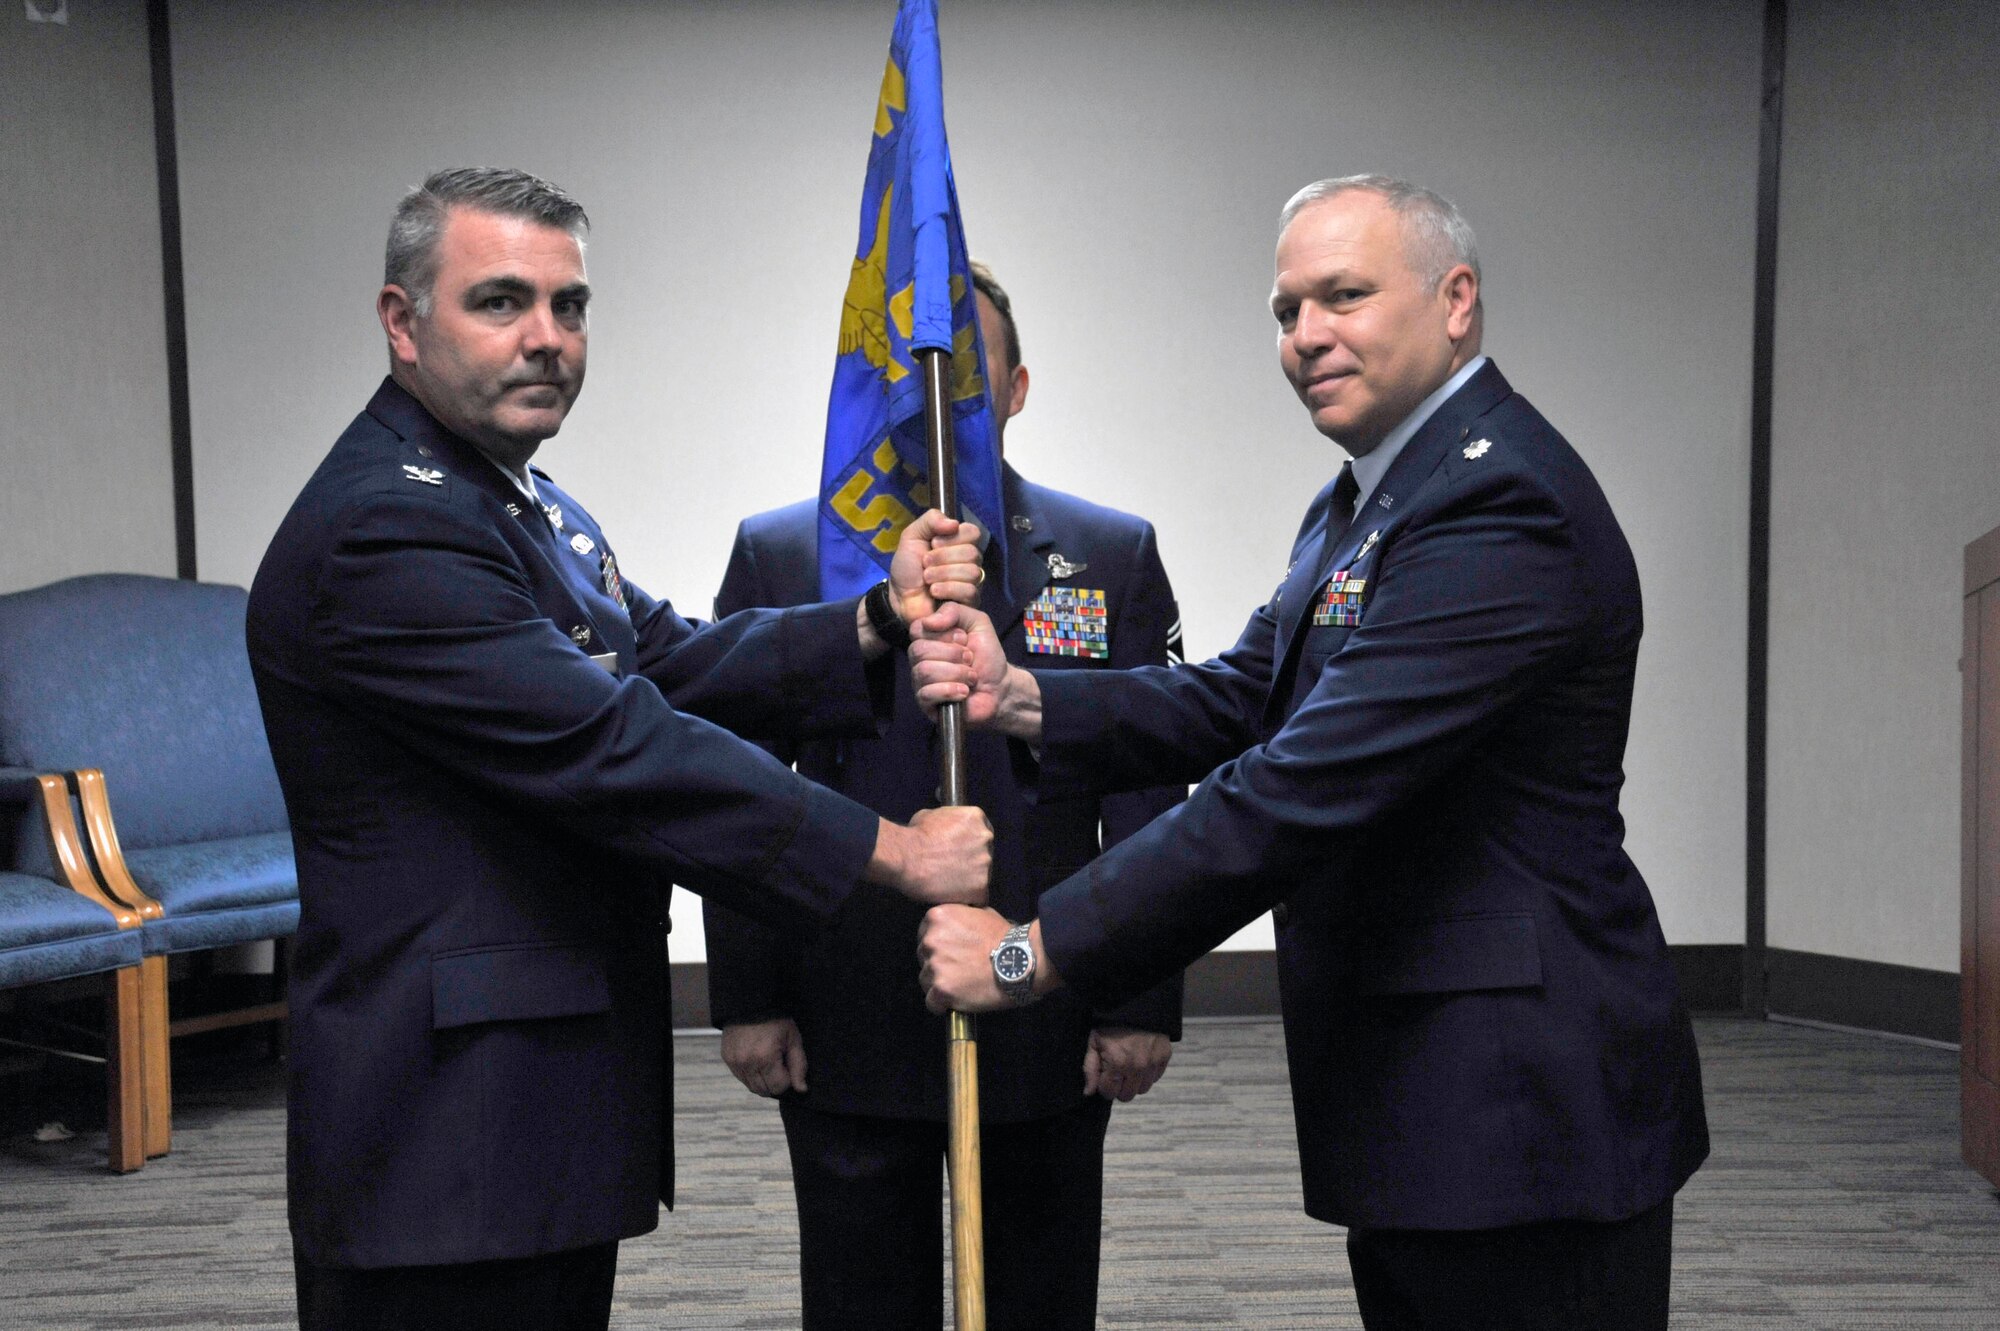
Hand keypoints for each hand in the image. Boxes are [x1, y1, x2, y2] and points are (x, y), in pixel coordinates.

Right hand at [720, 1018, 806, 1096]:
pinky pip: (741, 1078)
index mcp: (765, 1058)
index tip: (787, 1064)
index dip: (787, 1079)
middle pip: (764, 1091)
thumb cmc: (776, 1020)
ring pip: (752, 1087)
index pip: (778, 1087)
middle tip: (779, 1064)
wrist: (751, 1003)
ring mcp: (735, 1062)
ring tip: (768, 1062)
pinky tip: (756, 1060)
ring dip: (762, 1081)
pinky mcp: (727, 1058)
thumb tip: (801, 1090)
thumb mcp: (793, 1039)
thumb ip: (799, 1066)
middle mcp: (747, 1063)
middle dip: (775, 1082)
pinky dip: (751, 1074)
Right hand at [868, 806, 991, 904]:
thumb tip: (944, 830)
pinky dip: (967, 899)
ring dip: (970, 881)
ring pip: (983, 876)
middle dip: (972, 862)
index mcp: (976, 818)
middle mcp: (986, 838)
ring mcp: (986, 864)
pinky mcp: (981, 887)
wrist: (907, 857)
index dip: (970, 844)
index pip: (981, 832)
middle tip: (953, 869)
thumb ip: (946, 822)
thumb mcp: (929, 815)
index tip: (960, 852)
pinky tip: (952, 897)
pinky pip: (978, 897)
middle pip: (985, 853)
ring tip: (949, 885)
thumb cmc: (914, 835)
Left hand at [890, 510, 984, 623]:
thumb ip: (931, 520)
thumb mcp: (912, 536)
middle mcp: (970, 561)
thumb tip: (954, 523)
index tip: (933, 544)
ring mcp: (972, 582)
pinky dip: (947, 589)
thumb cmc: (908, 567)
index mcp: (959, 542)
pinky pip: (970, 591)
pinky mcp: (969, 602)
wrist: (899, 596)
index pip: (973, 532)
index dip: (952, 538)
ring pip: (972, 572)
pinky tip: (934, 591)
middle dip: (942, 558)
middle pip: (972, 553)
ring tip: (927, 579)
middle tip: (925, 564)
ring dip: (942, 574)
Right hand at [910, 602, 1039, 740]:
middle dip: (953, 654)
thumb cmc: (987, 656)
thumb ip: (954, 610)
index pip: (916, 628)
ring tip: (971, 677)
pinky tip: (964, 692)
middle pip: (919, 650)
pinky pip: (927, 693)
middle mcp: (919, 660)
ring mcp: (920, 682)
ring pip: (924, 671)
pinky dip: (951, 690)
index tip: (964, 639)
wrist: (1001, 688)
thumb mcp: (978, 623)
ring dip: (957, 673)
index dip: (943, 633)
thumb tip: (928, 621)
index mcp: (928, 639)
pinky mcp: (925, 704)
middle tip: (970, 659)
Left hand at [917, 905, 1012, 1012]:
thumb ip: (959, 917)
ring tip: (962, 985)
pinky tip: (957, 1000)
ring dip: (940, 984)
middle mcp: (930, 940)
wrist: (1020, 961)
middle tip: (960, 969)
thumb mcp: (980, 912)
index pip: (924, 935)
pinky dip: (943, 1005)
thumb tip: (954, 926)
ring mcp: (935, 966)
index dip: (938, 946)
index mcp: (937, 917)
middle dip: (938, 965)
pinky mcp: (941, 989)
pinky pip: (932, 1003)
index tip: (952, 953)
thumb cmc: (1004, 938)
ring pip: (926, 981)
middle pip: (923, 958)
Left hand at [1083, 1026, 1170, 1101]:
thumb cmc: (1110, 1022)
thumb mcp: (1094, 1043)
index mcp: (1118, 1064)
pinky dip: (1147, 1073)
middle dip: (1119, 1086)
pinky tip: (1140, 1059)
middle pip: (1127, 1096)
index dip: (1103, 1085)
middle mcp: (1138, 1067)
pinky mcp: (1165, 1056)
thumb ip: (1090, 1069)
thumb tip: (1089, 1092)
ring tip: (1128, 1064)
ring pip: (1142, 1089)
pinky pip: (1155, 1077)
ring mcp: (1153, 1063)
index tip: (1104, 1075)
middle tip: (1115, 1071)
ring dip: (1134, 1082)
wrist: (1135, 1001)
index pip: (1109, 1093)